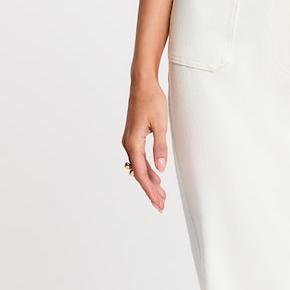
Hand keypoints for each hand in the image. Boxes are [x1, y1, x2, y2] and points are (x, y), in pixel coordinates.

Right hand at [121, 77, 168, 211]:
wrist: (142, 84)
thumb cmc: (152, 100)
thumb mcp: (161, 124)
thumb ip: (160, 148)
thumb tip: (161, 169)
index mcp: (133, 143)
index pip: (141, 173)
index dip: (150, 189)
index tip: (158, 202)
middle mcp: (128, 144)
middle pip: (139, 173)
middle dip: (150, 190)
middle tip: (161, 205)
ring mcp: (130, 141)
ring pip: (139, 167)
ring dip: (150, 181)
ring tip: (161, 195)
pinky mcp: (134, 137)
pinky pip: (139, 158)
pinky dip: (148, 169)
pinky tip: (156, 176)